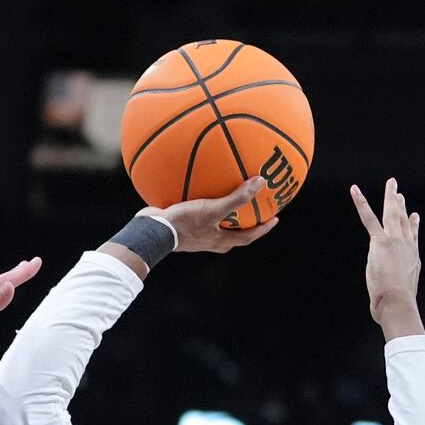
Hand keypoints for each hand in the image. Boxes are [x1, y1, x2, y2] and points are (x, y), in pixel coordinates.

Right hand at [143, 177, 278, 253]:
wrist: (151, 231)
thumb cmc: (184, 224)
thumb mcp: (213, 210)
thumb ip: (237, 198)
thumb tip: (260, 183)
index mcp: (219, 241)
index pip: (247, 237)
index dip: (263, 229)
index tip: (274, 219)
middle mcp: (208, 240)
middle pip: (232, 234)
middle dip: (243, 224)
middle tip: (254, 211)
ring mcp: (193, 235)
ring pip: (213, 225)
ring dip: (221, 215)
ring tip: (226, 199)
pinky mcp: (179, 226)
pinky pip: (194, 214)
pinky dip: (199, 204)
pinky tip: (197, 189)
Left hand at [350, 178, 422, 333]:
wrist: (397, 302)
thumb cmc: (396, 306)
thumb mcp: (399, 296)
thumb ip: (395, 294)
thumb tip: (390, 310)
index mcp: (412, 258)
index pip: (413, 237)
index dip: (414, 225)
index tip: (416, 215)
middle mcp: (407, 246)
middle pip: (405, 221)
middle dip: (402, 206)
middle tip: (400, 193)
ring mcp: (395, 241)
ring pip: (392, 214)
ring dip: (391, 197)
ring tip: (391, 184)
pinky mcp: (380, 241)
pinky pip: (369, 218)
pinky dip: (361, 203)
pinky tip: (355, 190)